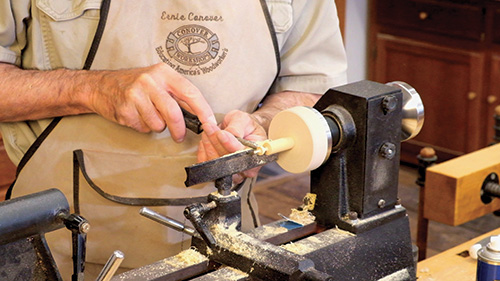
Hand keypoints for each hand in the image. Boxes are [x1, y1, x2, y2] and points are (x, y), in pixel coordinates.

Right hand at [89, 63, 215, 141]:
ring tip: (148, 114)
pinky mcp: (125, 109)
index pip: (190, 92)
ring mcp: (136, 94)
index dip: (203, 110)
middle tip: (179, 136)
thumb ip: (177, 94)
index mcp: (163, 72)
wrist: (100, 86)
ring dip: (157, 126)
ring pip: (158, 124)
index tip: (210, 123)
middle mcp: (150, 81)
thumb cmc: (134, 84)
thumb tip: (200, 114)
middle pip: (173, 113)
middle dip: (179, 129)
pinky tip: (135, 115)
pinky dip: (143, 127)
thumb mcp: (158, 80)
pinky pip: (143, 127)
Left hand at [197, 110, 267, 182]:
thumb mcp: (244, 120)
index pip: (242, 153)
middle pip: (227, 159)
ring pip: (215, 161)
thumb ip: (237, 127)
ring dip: (208, 143)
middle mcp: (246, 167)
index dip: (230, 144)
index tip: (221, 133)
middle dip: (215, 141)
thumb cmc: (246, 126)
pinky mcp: (219, 171)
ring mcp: (232, 172)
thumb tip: (228, 133)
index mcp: (258, 154)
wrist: (242, 130)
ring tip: (208, 129)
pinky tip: (206, 139)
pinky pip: (206, 163)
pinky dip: (203, 149)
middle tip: (209, 126)